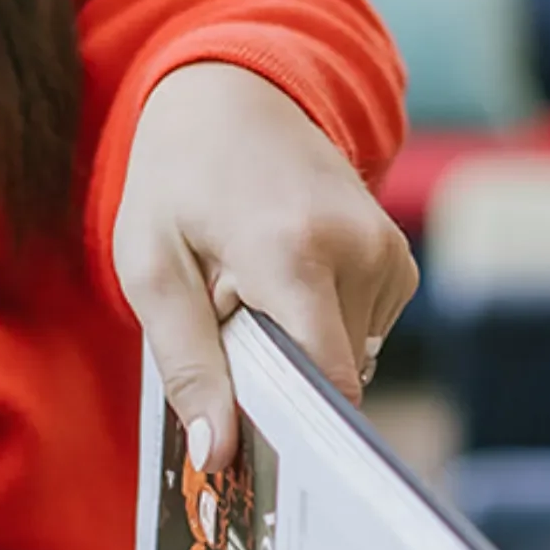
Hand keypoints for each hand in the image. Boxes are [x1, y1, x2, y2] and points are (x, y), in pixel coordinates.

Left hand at [113, 61, 417, 457]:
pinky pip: (365, 331)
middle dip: (281, 379)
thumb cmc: (178, 180)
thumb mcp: (151, 269)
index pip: (327, 380)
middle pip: (333, 375)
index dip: (294, 427)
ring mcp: (388, 250)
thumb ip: (188, 364)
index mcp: (293, 252)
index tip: (256, 452)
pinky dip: (322, 325)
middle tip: (228, 335)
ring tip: (253, 292)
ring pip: (349, 357)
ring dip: (298, 347)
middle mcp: (358, 249)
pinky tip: (286, 282)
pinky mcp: (398, 257)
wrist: (233, 93)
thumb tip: (216, 455)